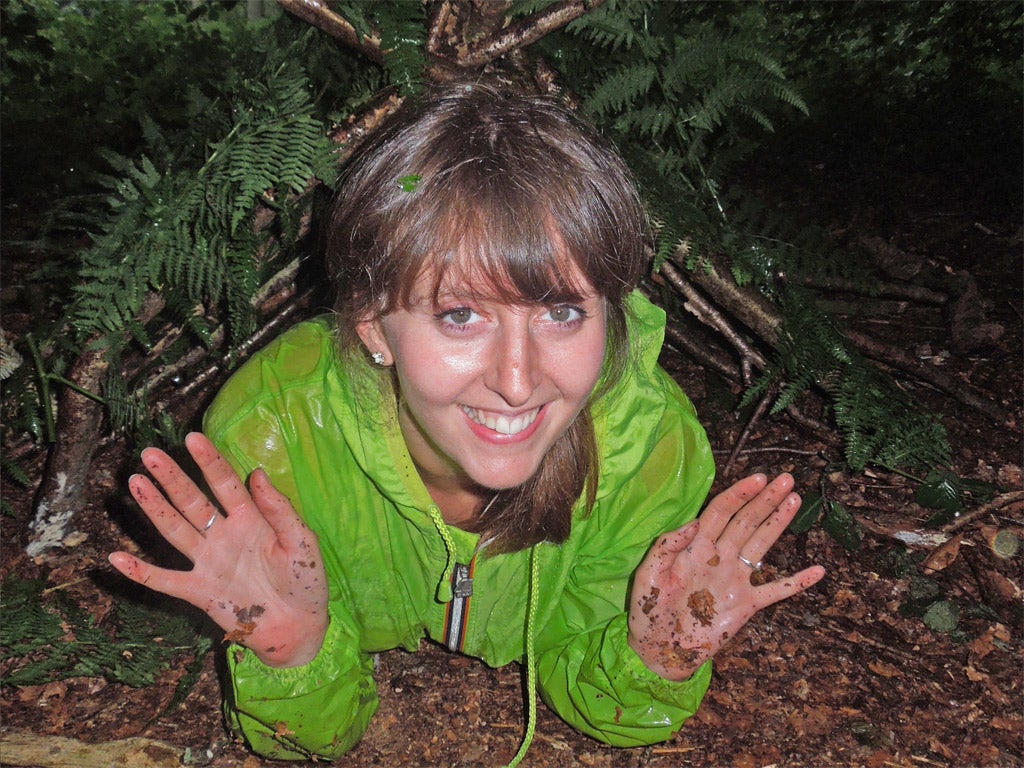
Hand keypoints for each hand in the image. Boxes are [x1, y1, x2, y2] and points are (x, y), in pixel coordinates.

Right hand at [109, 432, 328, 667]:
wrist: (299, 627)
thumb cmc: (305, 580)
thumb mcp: (302, 541)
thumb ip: (280, 510)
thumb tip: (257, 473)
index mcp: (250, 519)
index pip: (225, 484)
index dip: (210, 461)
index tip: (192, 438)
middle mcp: (224, 535)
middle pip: (193, 501)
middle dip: (173, 477)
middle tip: (150, 454)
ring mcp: (209, 562)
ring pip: (175, 530)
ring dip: (154, 508)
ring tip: (135, 483)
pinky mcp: (199, 592)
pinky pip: (165, 581)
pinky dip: (141, 573)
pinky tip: (116, 558)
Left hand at [628, 473, 824, 680]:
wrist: (659, 650)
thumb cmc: (649, 611)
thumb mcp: (648, 575)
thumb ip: (666, 548)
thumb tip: (692, 524)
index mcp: (695, 548)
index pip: (720, 513)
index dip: (739, 495)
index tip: (758, 479)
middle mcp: (719, 558)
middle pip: (745, 522)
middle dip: (765, 500)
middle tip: (786, 479)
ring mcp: (735, 580)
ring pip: (761, 545)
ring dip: (778, 523)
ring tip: (794, 501)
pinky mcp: (746, 606)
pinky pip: (776, 591)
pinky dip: (797, 582)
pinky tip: (818, 571)